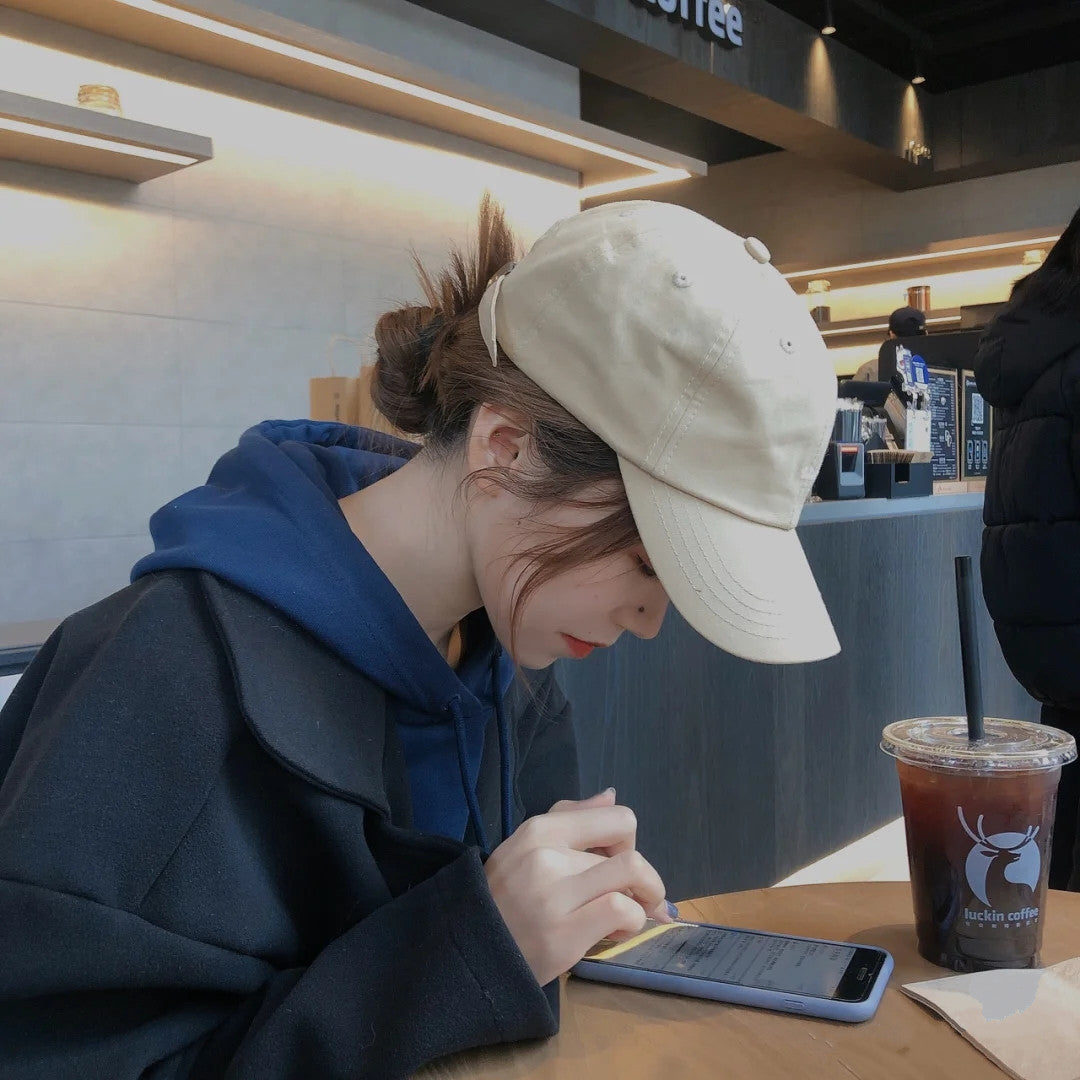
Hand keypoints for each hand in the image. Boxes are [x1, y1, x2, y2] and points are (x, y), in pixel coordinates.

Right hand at [484, 790, 669, 986]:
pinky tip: (614, 932)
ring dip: (643, 900)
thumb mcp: (525, 847)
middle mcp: (546, 854)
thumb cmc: (505, 900)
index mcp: (539, 829)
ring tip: (625, 917)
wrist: (471, 954)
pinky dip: (632, 922)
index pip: (617, 818)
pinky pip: (623, 910)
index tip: (615, 864)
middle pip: (627, 853)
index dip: (627, 843)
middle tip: (624, 900)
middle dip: (637, 880)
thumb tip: (610, 796)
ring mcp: (554, 893)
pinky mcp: (564, 933)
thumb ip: (569, 818)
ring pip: (632, 874)